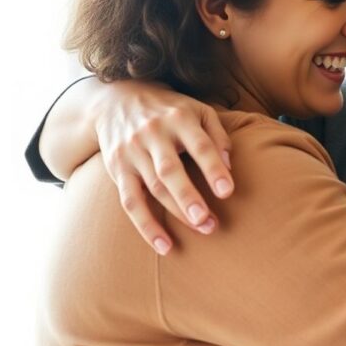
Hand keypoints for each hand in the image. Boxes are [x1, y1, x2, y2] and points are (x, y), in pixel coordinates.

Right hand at [95, 80, 233, 253]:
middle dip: (188, 197)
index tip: (228, 192)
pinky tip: (164, 246)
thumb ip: (217, 134)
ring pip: (152, 188)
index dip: (213, 168)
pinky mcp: (118, 169)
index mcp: (178, 118)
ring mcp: (132, 152)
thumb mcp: (197, 110)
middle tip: (208, 222)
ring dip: (175, 214)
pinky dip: (146, 226)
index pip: (198, 145)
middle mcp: (152, 134)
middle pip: (170, 171)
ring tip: (202, 230)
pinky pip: (130, 202)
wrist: (115, 100)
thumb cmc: (169, 110)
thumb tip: (230, 164)